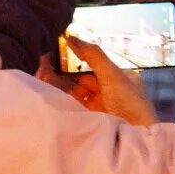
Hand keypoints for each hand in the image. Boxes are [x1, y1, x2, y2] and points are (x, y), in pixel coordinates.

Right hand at [38, 38, 157, 126]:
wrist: (133, 136)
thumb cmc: (128, 101)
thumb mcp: (111, 73)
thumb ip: (92, 55)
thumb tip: (71, 37)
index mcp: (121, 78)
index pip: (94, 66)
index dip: (76, 60)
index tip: (57, 55)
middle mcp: (112, 91)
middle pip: (83, 80)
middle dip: (64, 74)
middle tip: (43, 66)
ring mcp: (103, 107)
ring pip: (77, 93)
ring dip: (60, 85)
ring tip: (41, 76)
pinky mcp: (94, 120)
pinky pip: (76, 106)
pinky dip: (63, 99)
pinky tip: (49, 91)